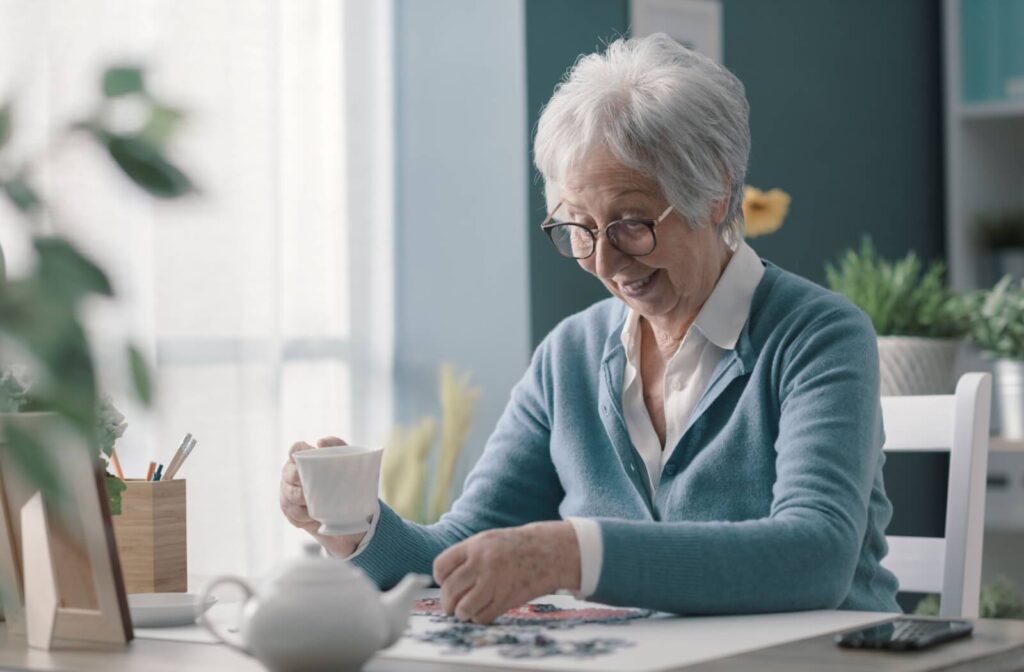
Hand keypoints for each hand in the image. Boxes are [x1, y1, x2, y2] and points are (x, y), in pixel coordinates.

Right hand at [279, 436, 367, 556]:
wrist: (349, 507)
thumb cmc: (343, 477)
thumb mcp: (345, 460)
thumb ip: (336, 445)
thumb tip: (320, 442)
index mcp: (302, 459)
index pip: (295, 450)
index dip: (296, 453)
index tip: (304, 461)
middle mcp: (291, 474)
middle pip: (289, 476)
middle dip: (299, 484)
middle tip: (312, 490)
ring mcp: (288, 493)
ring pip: (289, 499)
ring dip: (302, 504)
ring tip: (314, 508)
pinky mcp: (291, 512)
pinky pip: (293, 516)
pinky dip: (304, 519)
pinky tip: (313, 519)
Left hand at [433, 521, 580, 623]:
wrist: (549, 551)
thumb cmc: (515, 546)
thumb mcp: (488, 540)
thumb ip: (467, 555)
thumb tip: (445, 579)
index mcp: (475, 545)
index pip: (441, 566)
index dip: (439, 578)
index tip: (444, 582)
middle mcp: (482, 563)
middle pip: (450, 589)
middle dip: (447, 602)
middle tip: (451, 605)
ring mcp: (495, 581)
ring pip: (464, 608)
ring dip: (461, 613)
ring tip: (464, 612)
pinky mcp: (508, 598)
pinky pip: (483, 616)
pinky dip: (478, 618)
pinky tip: (482, 612)